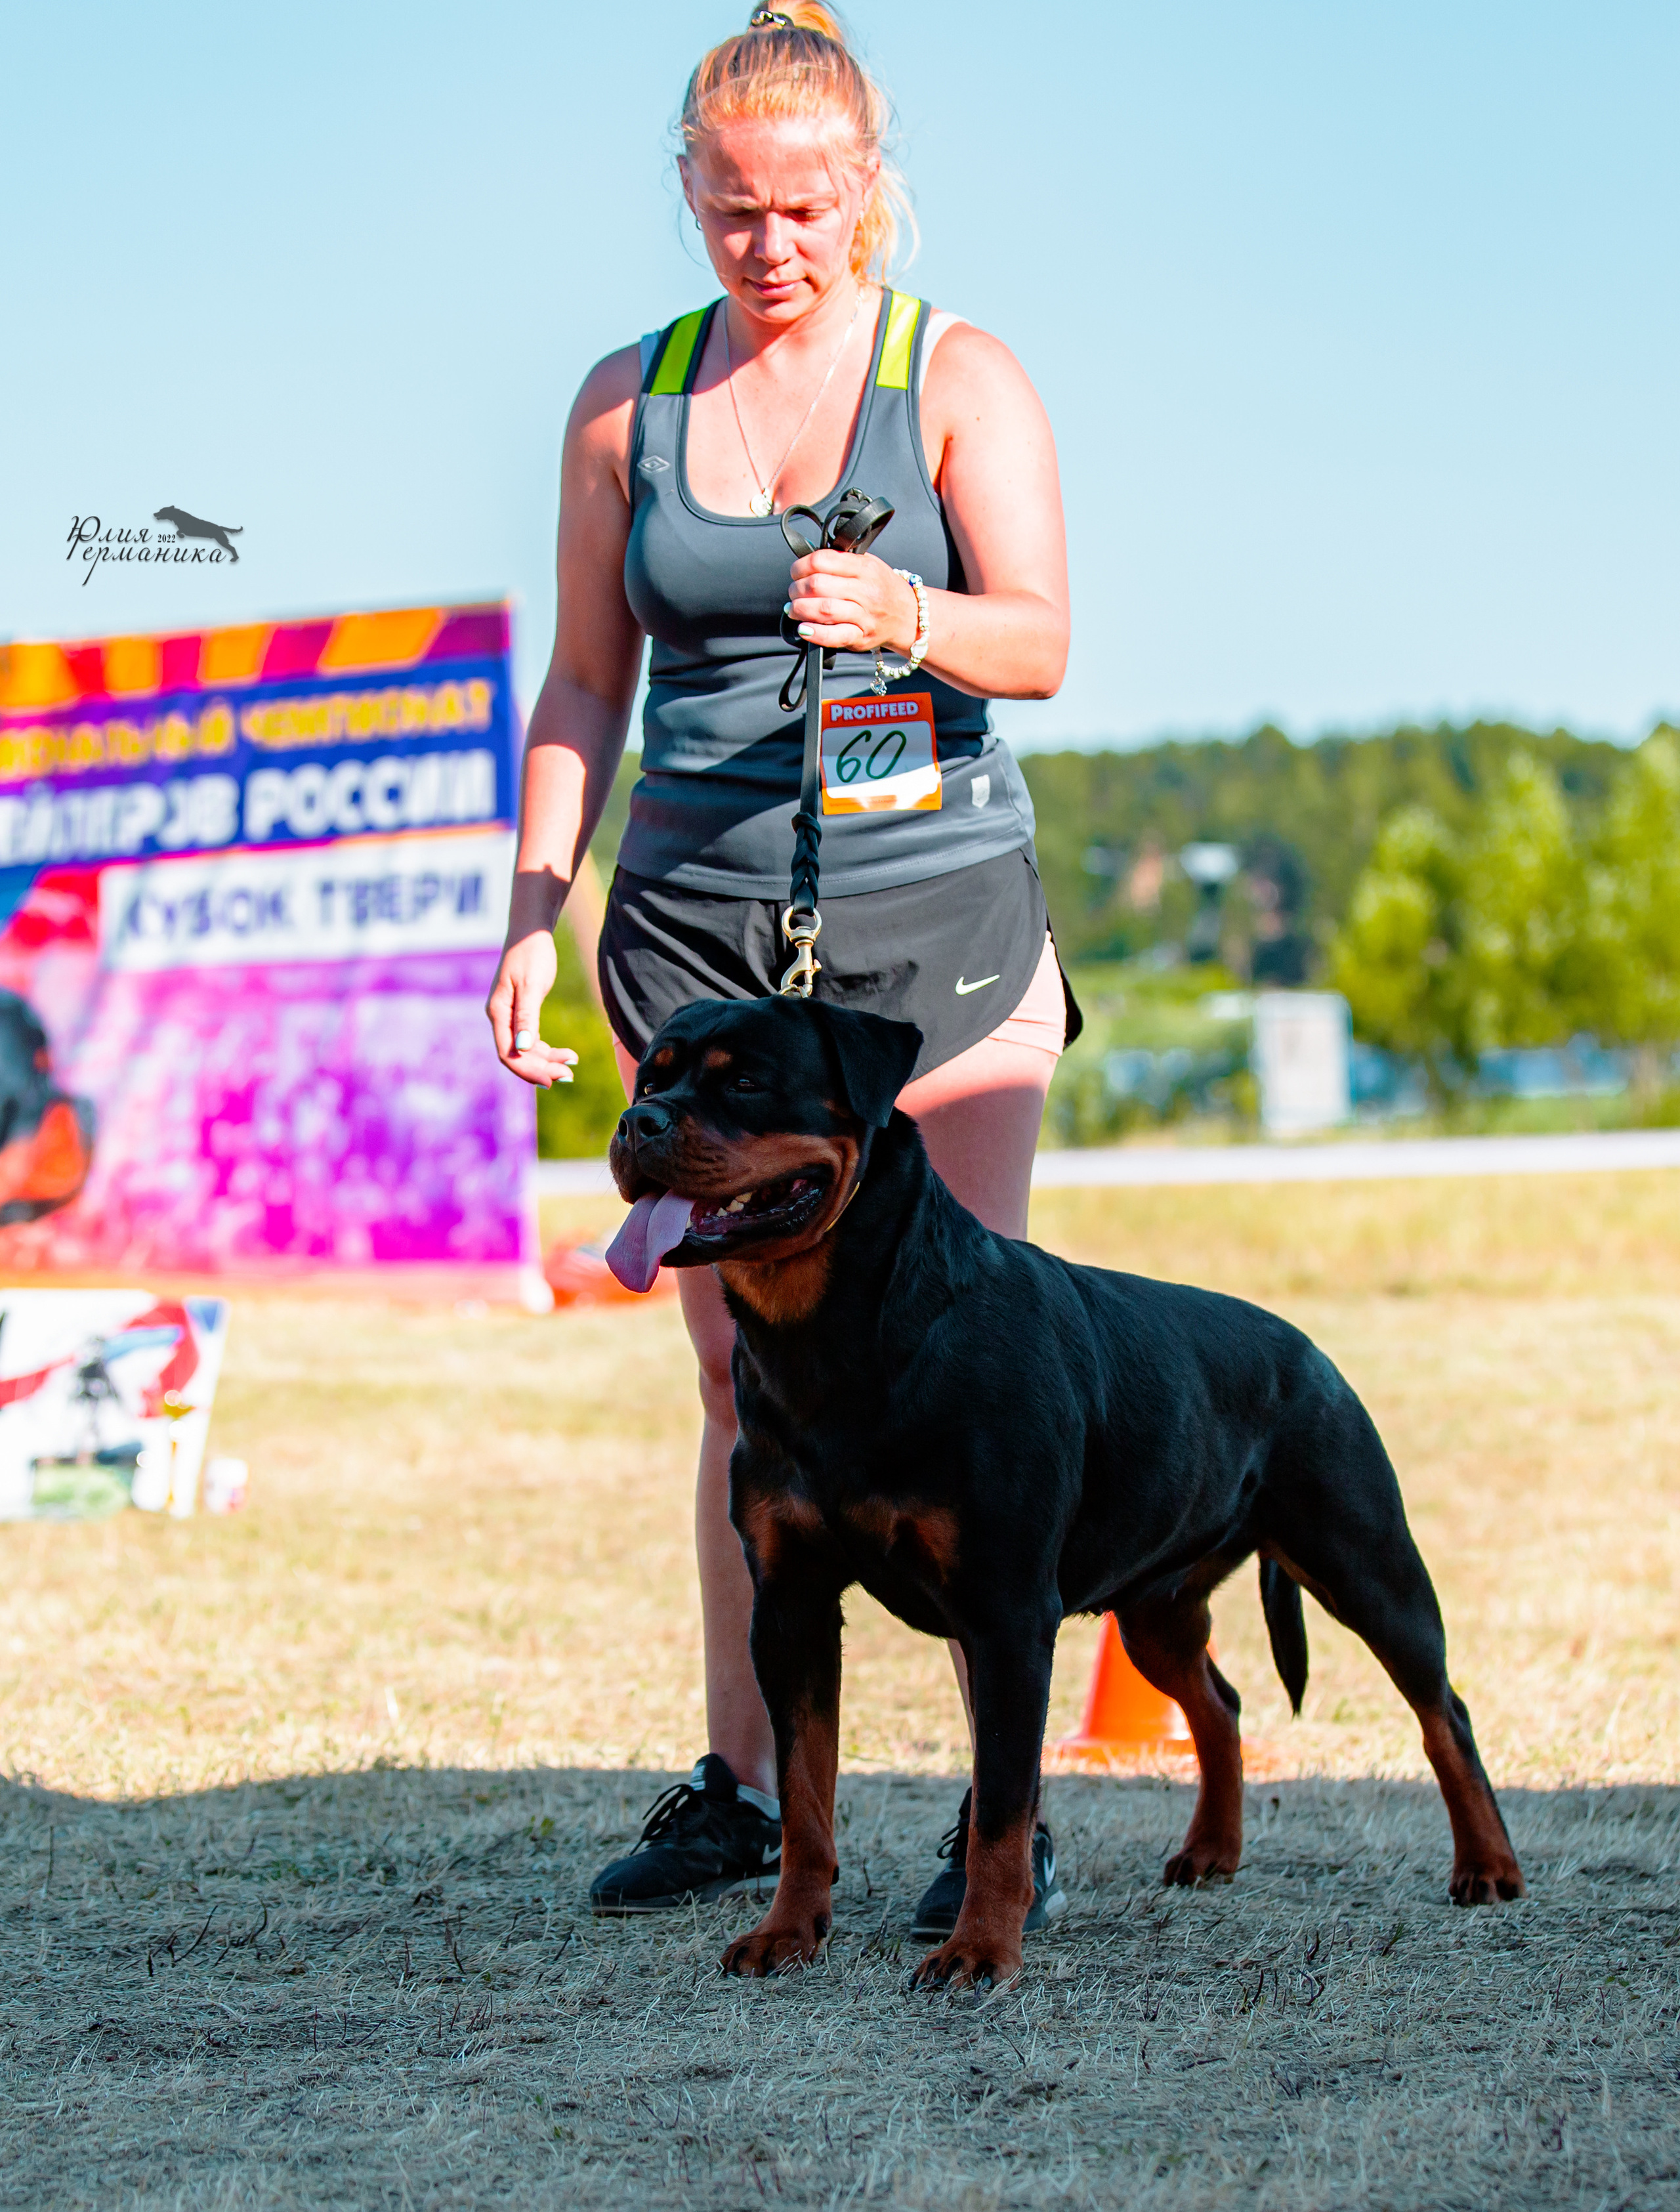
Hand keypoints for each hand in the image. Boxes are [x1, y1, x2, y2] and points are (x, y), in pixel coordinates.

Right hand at [486, 929, 577, 1088]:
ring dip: (546, 1060)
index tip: (553, 1079)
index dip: (528, 1070)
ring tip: (571, 1063)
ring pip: (524, 1050)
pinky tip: (564, 1053)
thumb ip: (527, 1017)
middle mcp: (499, 1017)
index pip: (508, 1053)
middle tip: (569, 1074)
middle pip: (516, 1055)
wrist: (531, 931)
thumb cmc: (531, 953)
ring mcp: (508, 1016)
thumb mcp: (531, 985)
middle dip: (541, 1068)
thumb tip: (523, 1048)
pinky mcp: (519, 1013)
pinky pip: (529, 1040)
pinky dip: (545, 1049)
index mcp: (498, 1012)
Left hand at [786, 549, 919, 655]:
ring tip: (795, 609)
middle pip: (818, 585)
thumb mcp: (868, 564)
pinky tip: (804, 629)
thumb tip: (807, 563)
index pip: (822, 560)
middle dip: (797, 589)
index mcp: (864, 567)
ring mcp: (864, 615)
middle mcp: (865, 590)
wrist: (908, 615)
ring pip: (823, 609)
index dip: (801, 566)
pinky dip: (815, 633)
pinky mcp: (861, 637)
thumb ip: (841, 561)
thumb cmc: (882, 588)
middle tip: (794, 593)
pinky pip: (834, 636)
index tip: (796, 572)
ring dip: (800, 609)